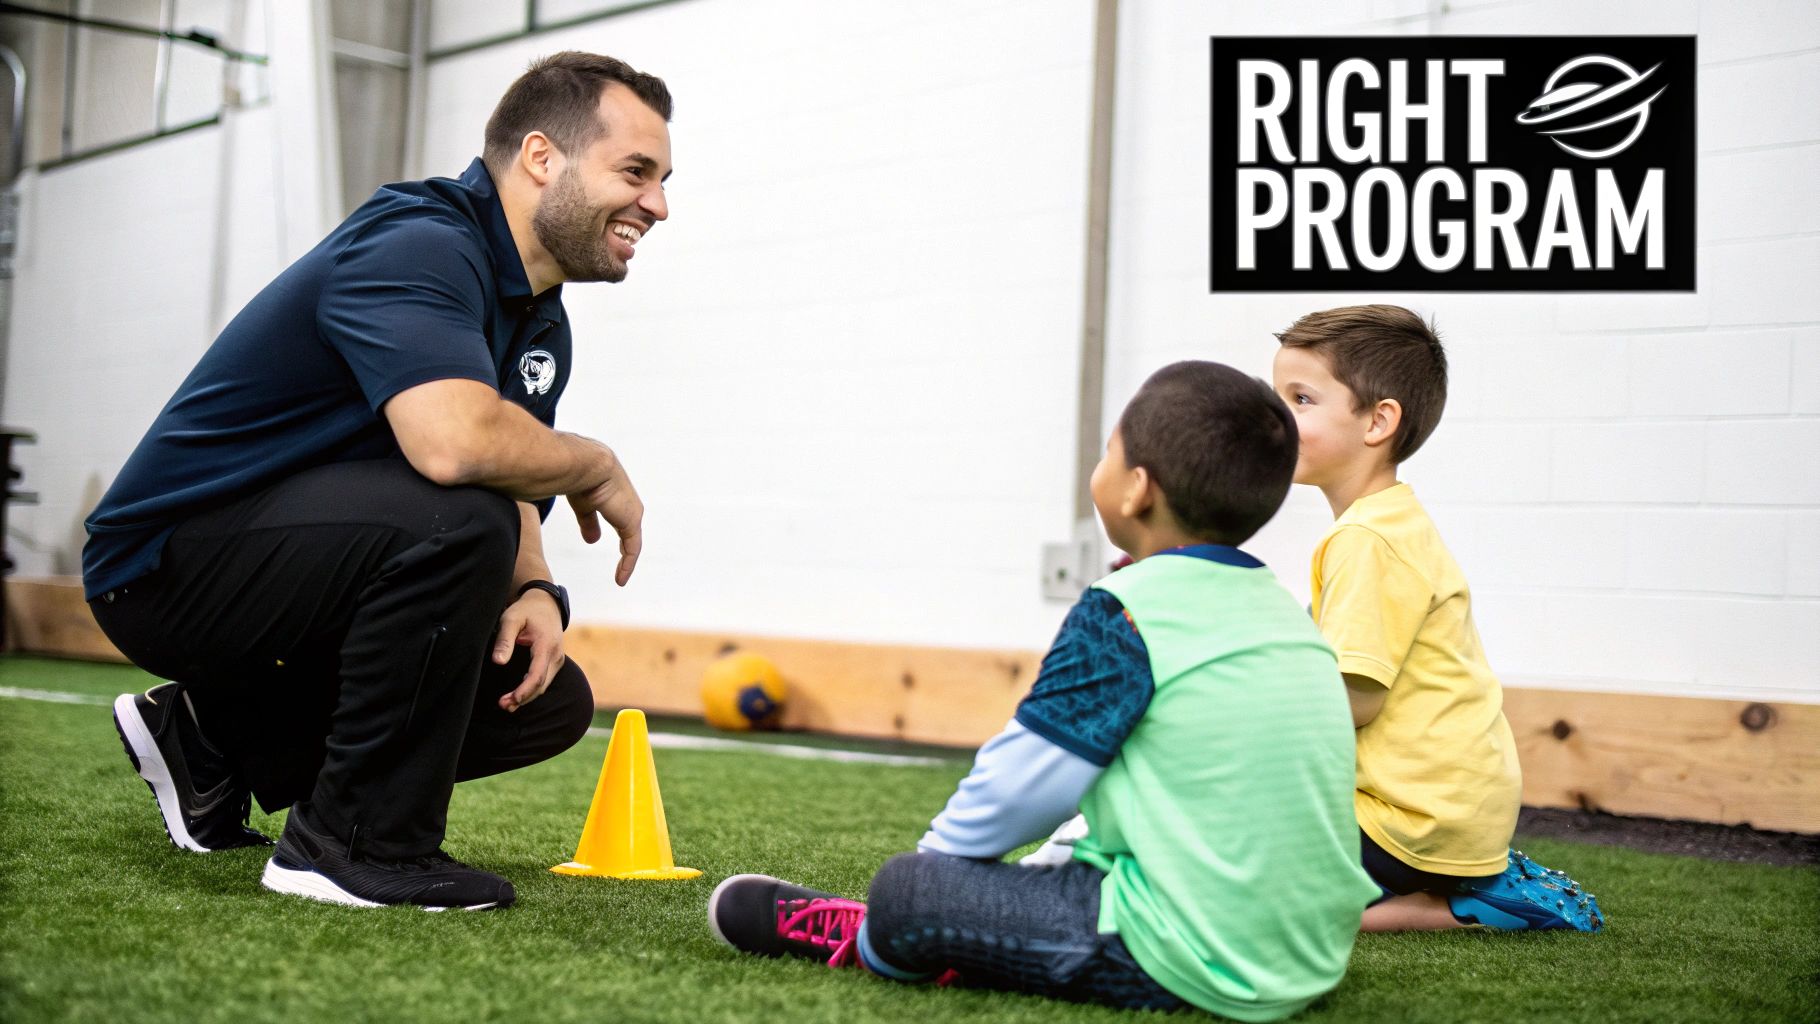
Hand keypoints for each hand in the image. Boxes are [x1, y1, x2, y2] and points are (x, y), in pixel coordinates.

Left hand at [493, 590, 567, 711]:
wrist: (545, 603)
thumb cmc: (526, 610)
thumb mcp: (511, 619)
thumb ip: (504, 640)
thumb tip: (498, 662)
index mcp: (546, 645)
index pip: (537, 675)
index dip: (524, 691)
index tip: (511, 700)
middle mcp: (555, 655)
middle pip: (541, 685)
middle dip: (523, 698)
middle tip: (503, 706)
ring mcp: (557, 659)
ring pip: (544, 685)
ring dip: (527, 696)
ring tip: (507, 704)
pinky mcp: (554, 661)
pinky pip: (545, 680)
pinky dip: (532, 690)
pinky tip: (518, 696)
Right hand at [567, 459, 643, 585]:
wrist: (586, 466)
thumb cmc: (579, 478)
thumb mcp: (583, 505)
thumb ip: (588, 521)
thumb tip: (592, 540)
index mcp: (614, 495)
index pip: (617, 515)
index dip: (608, 527)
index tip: (601, 540)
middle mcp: (627, 503)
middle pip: (629, 530)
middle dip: (625, 548)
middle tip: (621, 566)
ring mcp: (632, 512)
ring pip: (632, 542)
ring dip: (626, 560)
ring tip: (620, 577)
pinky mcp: (631, 522)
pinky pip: (632, 549)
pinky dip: (627, 564)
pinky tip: (620, 578)